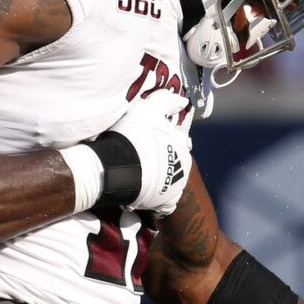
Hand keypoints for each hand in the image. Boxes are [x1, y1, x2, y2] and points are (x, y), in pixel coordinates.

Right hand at [106, 87, 192, 215]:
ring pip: (172, 180)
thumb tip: (183, 100)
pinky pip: (166, 202)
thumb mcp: (148, 108)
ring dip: (161, 179)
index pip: (177, 138)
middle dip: (164, 159)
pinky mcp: (166, 202)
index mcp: (181, 142)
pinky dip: (158, 198)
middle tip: (143, 158)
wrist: (119, 169)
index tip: (148, 139)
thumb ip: (167, 100)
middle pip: (175, 160)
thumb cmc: (132, 137)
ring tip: (141, 176)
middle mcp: (184, 164)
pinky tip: (145, 194)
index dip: (162, 137)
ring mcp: (177, 185)